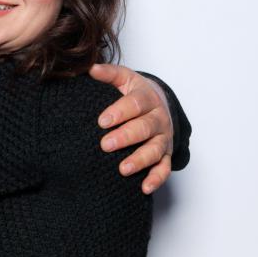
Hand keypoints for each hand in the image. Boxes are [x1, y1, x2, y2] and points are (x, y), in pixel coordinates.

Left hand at [89, 63, 173, 193]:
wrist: (158, 102)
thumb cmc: (135, 92)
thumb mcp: (124, 78)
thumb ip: (109, 74)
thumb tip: (91, 69)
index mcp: (147, 97)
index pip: (134, 104)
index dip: (119, 112)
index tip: (102, 121)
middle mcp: (158, 118)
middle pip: (144, 128)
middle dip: (125, 137)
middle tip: (105, 145)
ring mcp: (163, 137)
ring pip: (155, 150)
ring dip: (140, 160)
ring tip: (123, 169)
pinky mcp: (165, 154)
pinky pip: (164, 168)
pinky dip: (156, 178)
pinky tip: (144, 188)